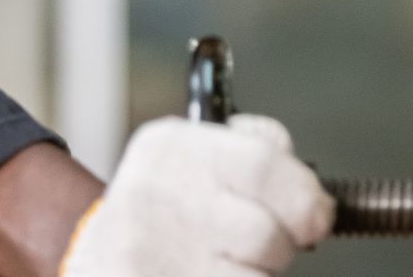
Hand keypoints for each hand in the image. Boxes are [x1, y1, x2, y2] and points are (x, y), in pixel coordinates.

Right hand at [59, 114, 334, 276]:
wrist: (96, 262)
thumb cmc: (162, 214)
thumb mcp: (191, 160)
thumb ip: (251, 150)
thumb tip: (309, 188)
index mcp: (168, 149)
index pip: (265, 163)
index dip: (305, 199)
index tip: (315, 217)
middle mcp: (151, 197)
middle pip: (267, 235)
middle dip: (278, 249)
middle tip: (254, 249)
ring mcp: (147, 257)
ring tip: (221, 266)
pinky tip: (204, 276)